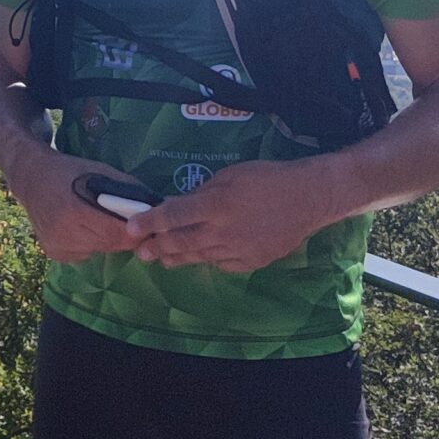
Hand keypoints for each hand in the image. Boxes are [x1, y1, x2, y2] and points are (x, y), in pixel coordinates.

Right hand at [8, 146, 150, 264]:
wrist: (31, 179)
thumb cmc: (69, 171)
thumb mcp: (100, 171)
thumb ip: (127, 190)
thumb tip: (156, 206)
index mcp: (76, 211)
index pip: (118, 234)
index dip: (135, 232)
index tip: (145, 226)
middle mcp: (65, 234)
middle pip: (111, 244)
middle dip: (123, 236)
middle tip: (125, 222)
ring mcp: (58, 246)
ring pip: (99, 251)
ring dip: (106, 240)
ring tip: (98, 220)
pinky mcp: (54, 254)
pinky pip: (85, 254)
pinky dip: (90, 244)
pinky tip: (80, 228)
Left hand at [127, 157, 336, 273]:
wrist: (308, 198)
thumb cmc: (267, 178)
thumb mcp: (231, 175)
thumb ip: (203, 192)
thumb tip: (180, 205)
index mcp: (217, 204)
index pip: (174, 215)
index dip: (150, 222)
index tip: (131, 228)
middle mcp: (224, 231)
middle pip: (182, 242)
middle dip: (158, 247)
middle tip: (141, 251)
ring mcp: (238, 250)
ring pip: (200, 257)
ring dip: (178, 258)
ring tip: (162, 259)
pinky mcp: (252, 262)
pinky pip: (222, 264)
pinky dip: (209, 260)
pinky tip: (199, 259)